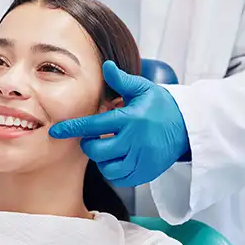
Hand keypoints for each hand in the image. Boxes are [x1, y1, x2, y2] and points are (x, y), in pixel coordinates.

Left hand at [49, 61, 189, 186]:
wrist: (188, 127)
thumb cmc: (161, 106)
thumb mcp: (144, 89)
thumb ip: (122, 80)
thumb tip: (106, 66)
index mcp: (129, 118)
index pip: (93, 125)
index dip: (72, 129)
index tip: (56, 131)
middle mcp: (134, 140)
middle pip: (97, 151)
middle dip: (89, 145)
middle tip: (94, 138)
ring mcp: (141, 159)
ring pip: (107, 168)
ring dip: (102, 160)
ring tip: (108, 148)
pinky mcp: (146, 172)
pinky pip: (120, 179)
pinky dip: (114, 172)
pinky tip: (118, 160)